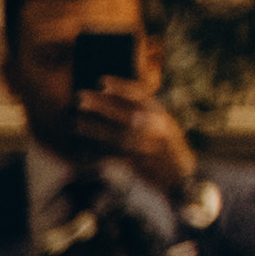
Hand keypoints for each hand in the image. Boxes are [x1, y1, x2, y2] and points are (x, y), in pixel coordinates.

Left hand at [87, 79, 198, 196]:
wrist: (178, 174)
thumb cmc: (164, 143)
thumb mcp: (160, 121)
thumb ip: (140, 109)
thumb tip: (106, 94)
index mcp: (161, 115)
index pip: (141, 96)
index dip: (120, 87)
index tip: (101, 81)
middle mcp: (156, 129)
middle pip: (125, 113)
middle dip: (101, 105)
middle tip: (80, 98)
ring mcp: (147, 147)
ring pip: (116, 136)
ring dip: (95, 128)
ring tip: (76, 122)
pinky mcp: (138, 163)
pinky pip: (114, 156)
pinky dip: (98, 152)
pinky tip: (84, 147)